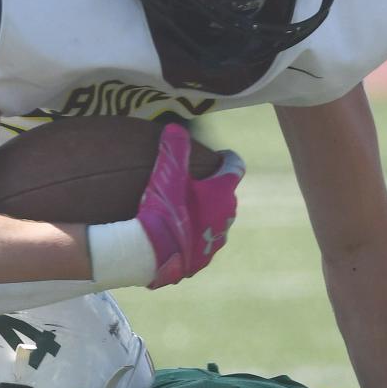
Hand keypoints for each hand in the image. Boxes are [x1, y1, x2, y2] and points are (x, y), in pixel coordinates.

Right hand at [137, 123, 243, 288]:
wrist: (151, 253)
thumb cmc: (163, 209)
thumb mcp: (167, 172)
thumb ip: (174, 147)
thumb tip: (175, 127)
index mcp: (223, 193)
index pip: (235, 167)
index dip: (228, 158)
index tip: (221, 154)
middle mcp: (226, 217)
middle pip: (226, 196)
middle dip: (215, 188)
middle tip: (195, 183)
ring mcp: (215, 241)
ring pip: (215, 222)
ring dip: (205, 215)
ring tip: (184, 212)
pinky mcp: (203, 260)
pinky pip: (201, 244)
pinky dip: (192, 238)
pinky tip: (176, 236)